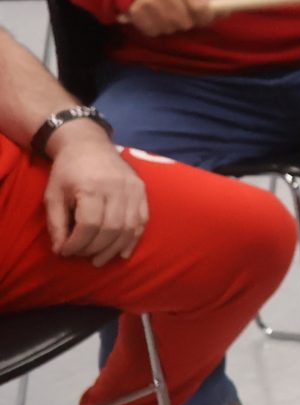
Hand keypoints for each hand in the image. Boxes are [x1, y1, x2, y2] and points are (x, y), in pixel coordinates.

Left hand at [44, 130, 146, 266]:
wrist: (89, 144)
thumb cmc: (67, 171)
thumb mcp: (52, 196)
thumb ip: (56, 224)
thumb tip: (61, 250)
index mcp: (91, 187)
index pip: (89, 225)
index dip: (76, 244)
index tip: (65, 251)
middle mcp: (116, 187)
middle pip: (110, 229)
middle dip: (94, 249)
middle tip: (81, 256)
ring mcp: (133, 188)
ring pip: (129, 227)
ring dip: (114, 249)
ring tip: (99, 260)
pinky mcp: (142, 190)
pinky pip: (142, 220)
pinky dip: (133, 239)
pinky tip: (123, 253)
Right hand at [123, 0, 214, 36]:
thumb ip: (211, 0)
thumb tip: (226, 13)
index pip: (201, 9)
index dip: (206, 17)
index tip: (204, 16)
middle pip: (186, 23)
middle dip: (189, 21)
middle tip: (184, 13)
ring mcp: (149, 4)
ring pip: (170, 29)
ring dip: (173, 25)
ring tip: (170, 13)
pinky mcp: (136, 14)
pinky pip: (154, 32)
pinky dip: (158, 28)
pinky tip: (157, 17)